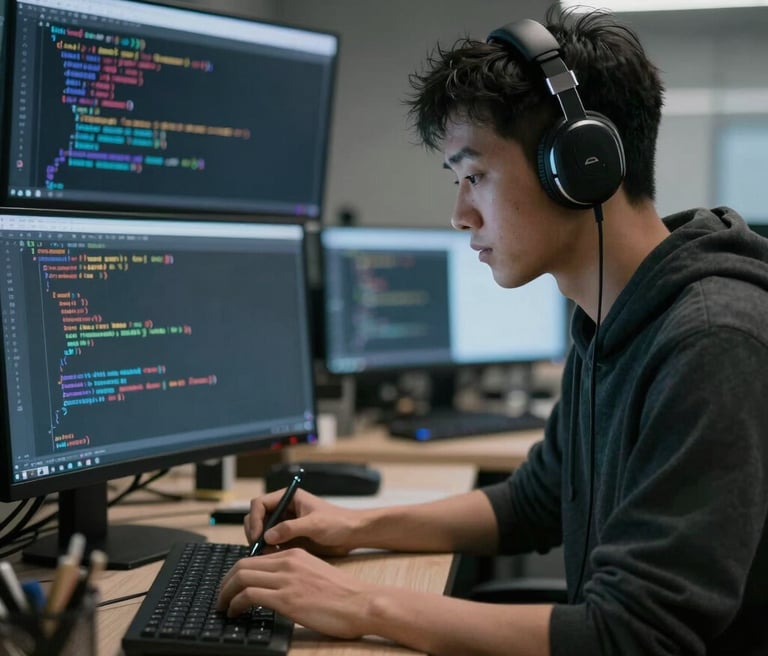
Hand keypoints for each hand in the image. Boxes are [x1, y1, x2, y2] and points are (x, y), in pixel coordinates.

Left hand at [216, 548, 372, 638]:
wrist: (361, 602)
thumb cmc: (343, 595)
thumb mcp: (315, 575)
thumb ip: (295, 575)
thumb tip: (276, 588)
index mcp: (295, 555)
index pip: (255, 557)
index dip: (238, 571)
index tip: (232, 585)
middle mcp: (288, 562)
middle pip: (243, 564)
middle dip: (226, 581)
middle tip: (221, 596)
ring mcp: (287, 579)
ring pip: (241, 577)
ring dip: (225, 593)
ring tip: (223, 606)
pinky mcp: (286, 598)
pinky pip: (248, 595)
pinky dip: (235, 603)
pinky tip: (234, 612)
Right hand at [245, 488, 361, 556]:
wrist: (352, 535)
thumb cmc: (338, 522)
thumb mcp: (314, 524)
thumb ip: (290, 528)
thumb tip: (267, 536)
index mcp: (288, 498)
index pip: (259, 504)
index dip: (255, 519)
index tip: (258, 536)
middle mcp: (283, 510)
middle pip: (256, 518)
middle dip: (255, 532)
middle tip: (259, 549)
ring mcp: (285, 525)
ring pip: (262, 532)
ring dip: (260, 544)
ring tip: (267, 556)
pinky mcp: (288, 539)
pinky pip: (271, 544)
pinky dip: (268, 551)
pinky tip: (274, 559)